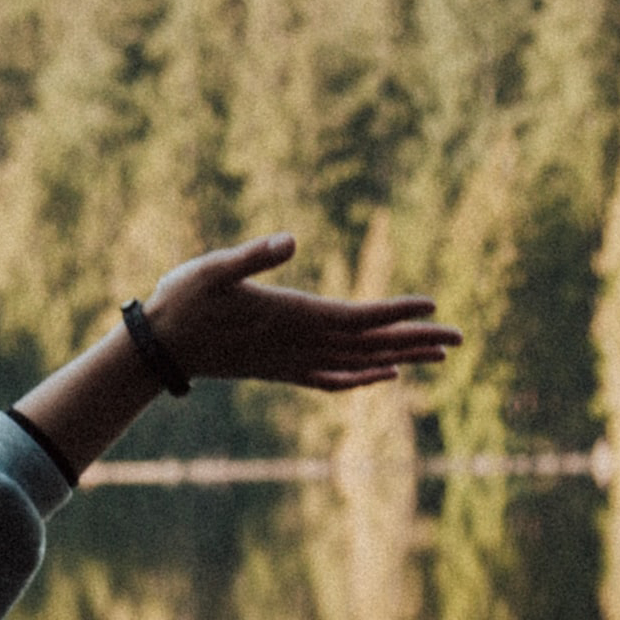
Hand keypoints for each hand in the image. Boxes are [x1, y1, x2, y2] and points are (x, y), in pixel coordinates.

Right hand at [140, 234, 459, 394]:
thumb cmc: (181, 302)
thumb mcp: (212, 269)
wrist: (159, 350)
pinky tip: (385, 376)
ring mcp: (292, 361)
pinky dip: (365, 379)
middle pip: (369, 344)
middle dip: (415, 339)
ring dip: (401, 357)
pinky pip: (334, 379)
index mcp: (290, 316)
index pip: (355, 316)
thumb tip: (291, 239)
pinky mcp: (281, 371)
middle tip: (460, 338)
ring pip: (359, 363)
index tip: (434, 306)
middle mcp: (298, 344)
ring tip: (439, 354)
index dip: (396, 312)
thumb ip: (252, 256)